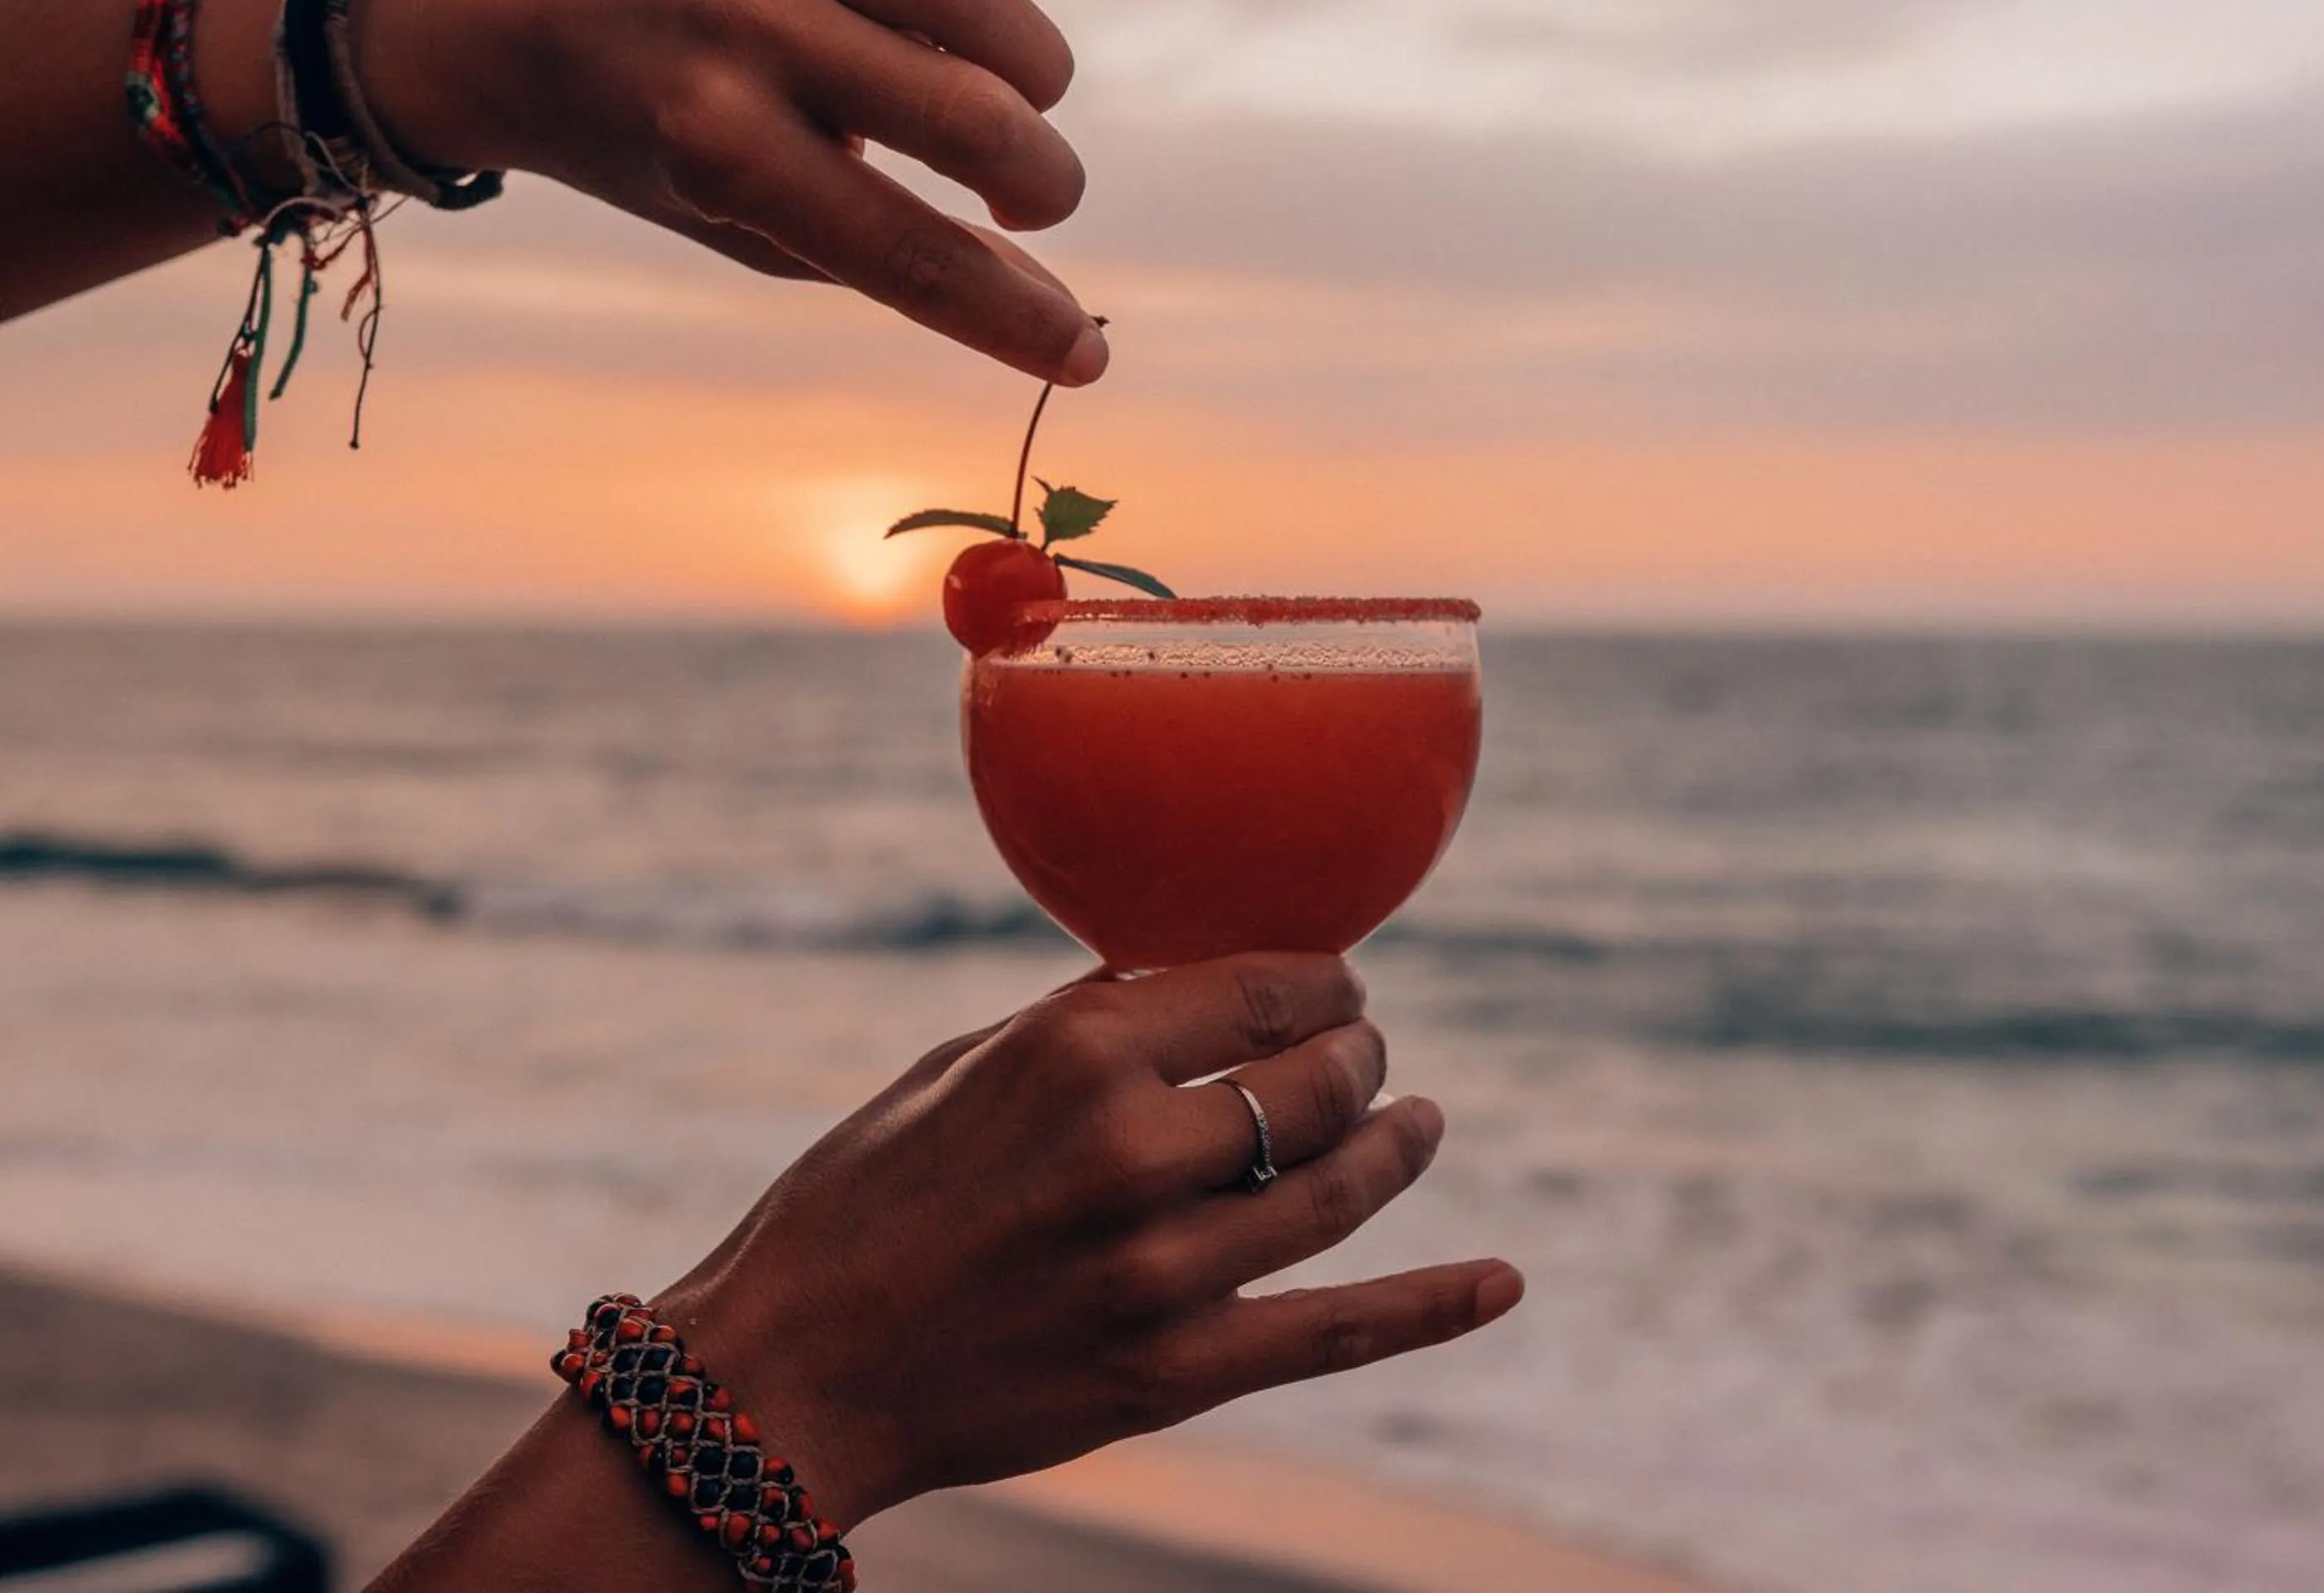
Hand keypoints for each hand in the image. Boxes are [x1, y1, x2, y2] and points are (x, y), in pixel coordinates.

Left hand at [351, 0, 1106, 382]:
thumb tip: (1046, 311)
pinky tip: (948, 42)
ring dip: (1030, 75)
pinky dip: (971, 9)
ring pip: (973, 2)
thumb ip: (888, 256)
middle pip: (973, 120)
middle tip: (1029, 203)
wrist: (502, 1)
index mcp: (721, 151)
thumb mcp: (744, 222)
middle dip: (1040, 184)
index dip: (1014, 318)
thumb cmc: (641, 141)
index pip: (910, 253)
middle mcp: (747, 36)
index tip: (1086, 357)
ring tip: (1013, 108)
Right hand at [657, 955, 1523, 1525]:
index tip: (1340, 986)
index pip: (1262, 987)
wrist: (791, 1370)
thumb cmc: (856, 1200)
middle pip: (1315, 1084)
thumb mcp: (957, 1069)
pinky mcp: (1173, 1372)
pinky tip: (1502, 1279)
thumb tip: (1187, 981)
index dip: (1324, 983)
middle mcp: (1134, 1150)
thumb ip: (1084, 1024)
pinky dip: (1435, 1304)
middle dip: (1360, 1059)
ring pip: (1339, 1191)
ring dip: (1399, 1146)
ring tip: (1420, 1123)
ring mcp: (1162, 1269)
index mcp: (1076, 1053)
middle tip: (1368, 1054)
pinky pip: (1337, 1332)